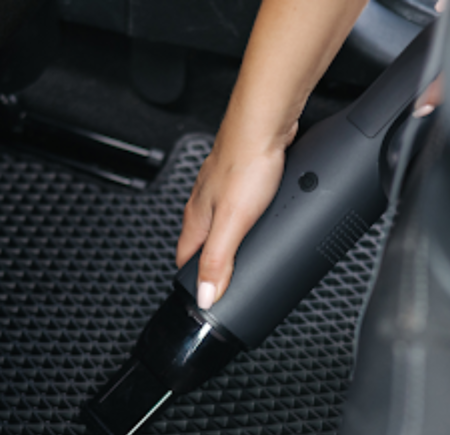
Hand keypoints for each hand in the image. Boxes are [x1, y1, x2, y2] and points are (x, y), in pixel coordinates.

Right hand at [175, 124, 296, 309]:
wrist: (264, 123)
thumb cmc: (246, 164)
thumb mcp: (232, 223)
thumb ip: (218, 260)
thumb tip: (205, 296)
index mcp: (196, 217)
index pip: (185, 259)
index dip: (193, 280)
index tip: (202, 296)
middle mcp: (204, 202)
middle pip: (203, 241)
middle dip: (212, 261)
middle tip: (226, 278)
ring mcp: (222, 187)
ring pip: (220, 220)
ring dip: (229, 238)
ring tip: (243, 251)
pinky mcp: (242, 174)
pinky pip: (240, 203)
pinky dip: (247, 216)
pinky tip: (261, 218)